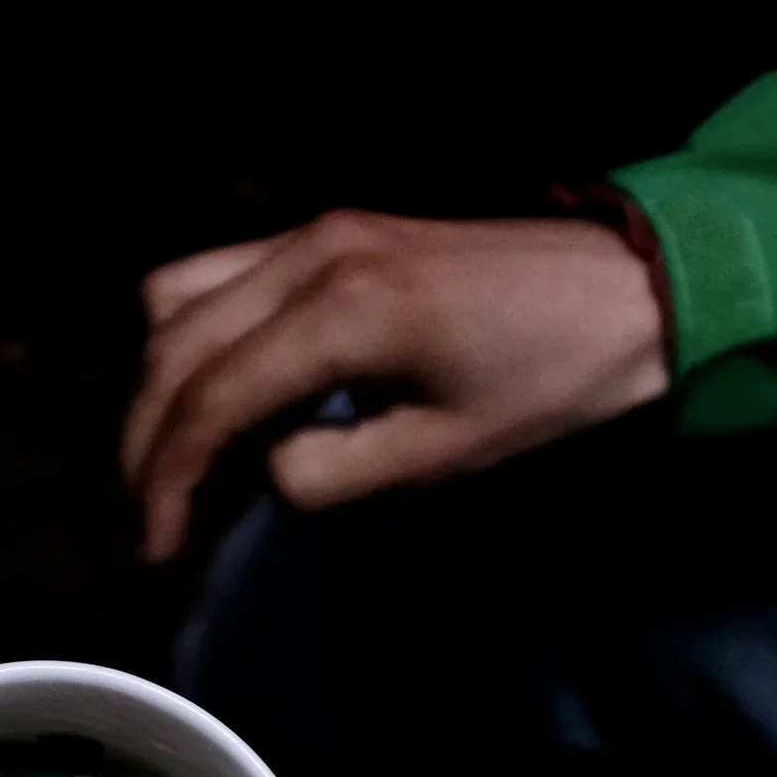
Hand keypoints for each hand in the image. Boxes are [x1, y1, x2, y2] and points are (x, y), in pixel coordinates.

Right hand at [123, 212, 671, 560]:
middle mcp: (310, 254)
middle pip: (174, 344)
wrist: (630, 286)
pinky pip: (221, 276)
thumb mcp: (446, 452)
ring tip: (178, 457)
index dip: (168, 476)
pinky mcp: (329, 232)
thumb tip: (265, 472)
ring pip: (179, 296)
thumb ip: (336, 471)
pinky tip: (222, 396)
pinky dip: (196, 338)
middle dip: (147, 436)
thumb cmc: (552, 378)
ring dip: (161, 380)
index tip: (157, 544)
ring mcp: (315, 233)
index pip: (212, 396)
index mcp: (343, 310)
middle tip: (151, 516)